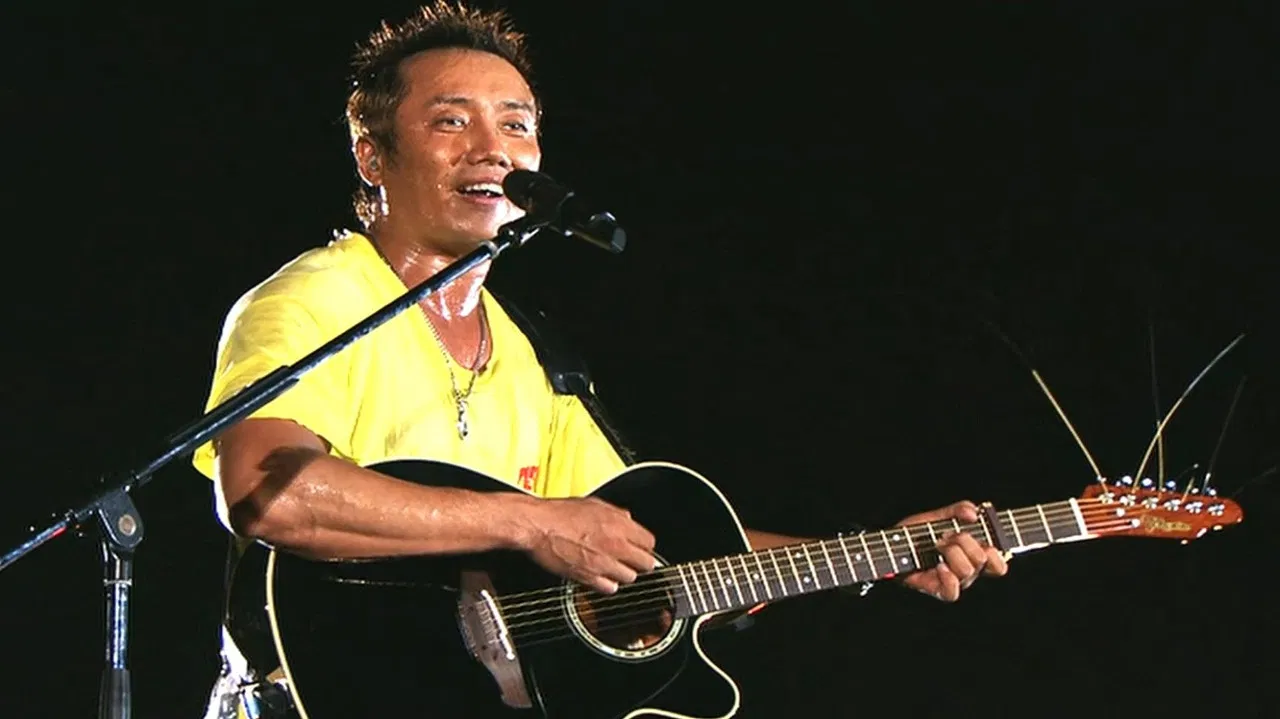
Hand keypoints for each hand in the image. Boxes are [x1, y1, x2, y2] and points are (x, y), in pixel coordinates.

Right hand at [519, 496, 656, 594]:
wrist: (538, 525)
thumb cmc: (560, 512)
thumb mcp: (594, 503)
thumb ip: (616, 513)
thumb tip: (628, 519)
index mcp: (619, 525)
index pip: (650, 542)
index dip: (645, 545)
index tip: (641, 547)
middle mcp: (615, 545)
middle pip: (646, 563)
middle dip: (640, 562)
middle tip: (633, 560)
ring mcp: (603, 563)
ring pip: (630, 578)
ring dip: (624, 573)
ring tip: (614, 567)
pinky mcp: (588, 577)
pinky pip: (609, 588)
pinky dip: (607, 584)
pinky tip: (601, 576)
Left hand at [896, 501, 1007, 601]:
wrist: (890, 546)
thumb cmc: (915, 534)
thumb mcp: (937, 516)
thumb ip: (957, 510)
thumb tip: (974, 513)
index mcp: (971, 555)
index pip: (998, 564)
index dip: (998, 553)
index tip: (985, 539)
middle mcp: (966, 571)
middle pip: (983, 560)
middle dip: (966, 541)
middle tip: (948, 535)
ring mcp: (952, 581)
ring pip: (968, 571)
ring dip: (953, 552)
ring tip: (937, 544)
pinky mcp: (937, 589)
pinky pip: (953, 592)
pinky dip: (948, 577)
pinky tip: (939, 565)